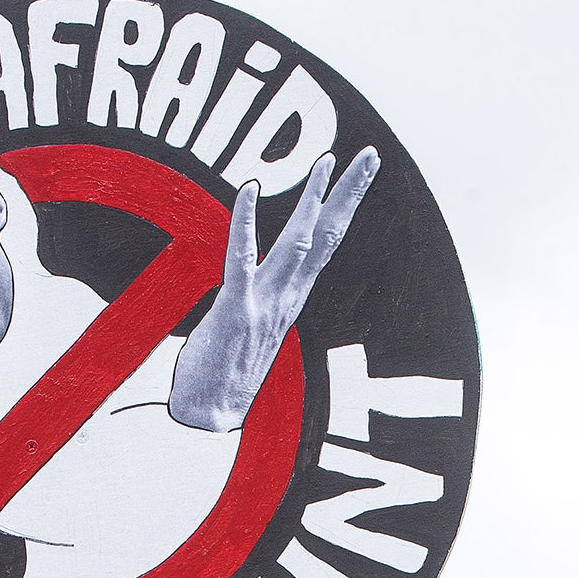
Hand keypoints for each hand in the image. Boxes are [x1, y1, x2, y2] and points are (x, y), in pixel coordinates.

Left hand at [169, 147, 379, 431]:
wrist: (208, 422)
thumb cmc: (221, 380)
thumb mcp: (248, 338)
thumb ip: (258, 310)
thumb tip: (260, 296)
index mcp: (289, 301)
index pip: (323, 245)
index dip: (339, 206)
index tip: (352, 172)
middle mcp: (285, 299)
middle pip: (326, 236)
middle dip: (349, 193)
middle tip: (370, 155)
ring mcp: (264, 304)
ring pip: (299, 244)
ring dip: (313, 200)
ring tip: (328, 161)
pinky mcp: (236, 311)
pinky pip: (243, 259)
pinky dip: (247, 223)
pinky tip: (251, 189)